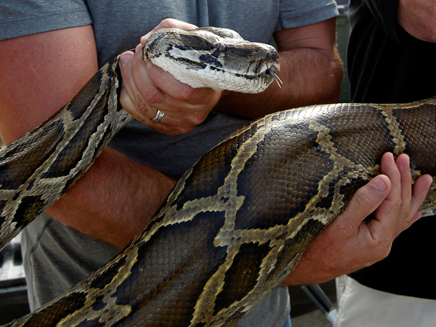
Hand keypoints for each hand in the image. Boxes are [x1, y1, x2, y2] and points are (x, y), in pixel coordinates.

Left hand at [119, 19, 221, 135]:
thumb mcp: (194, 39)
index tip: (148, 53)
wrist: (213, 80)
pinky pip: (140, 116)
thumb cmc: (201, 58)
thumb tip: (145, 40)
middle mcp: (195, 113)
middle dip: (137, 72)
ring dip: (129, 81)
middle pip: (155, 97)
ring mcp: (182, 123)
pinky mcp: (169, 128)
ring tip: (128, 62)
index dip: (157, 72)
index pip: (180, 91)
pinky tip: (128, 81)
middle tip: (135, 54)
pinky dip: (128, 96)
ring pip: (144, 107)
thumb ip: (170, 31)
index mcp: (207, 94)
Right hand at [283, 152, 432, 284]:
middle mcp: (384, 243)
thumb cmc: (317, 250)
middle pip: (401, 207)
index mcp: (378, 238)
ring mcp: (379, 245)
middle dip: (404, 180)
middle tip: (404, 158)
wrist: (306, 269)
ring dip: (412, 195)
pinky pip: (395, 226)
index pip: (392, 201)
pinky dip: (406, 214)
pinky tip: (414, 211)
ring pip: (403, 216)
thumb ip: (363, 203)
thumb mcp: (339, 225)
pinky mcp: (371, 244)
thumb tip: (384, 182)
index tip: (388, 157)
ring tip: (425, 180)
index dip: (392, 176)